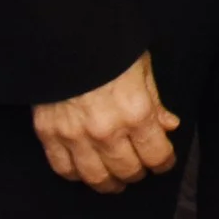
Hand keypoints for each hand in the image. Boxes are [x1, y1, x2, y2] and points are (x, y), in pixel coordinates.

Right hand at [31, 51, 177, 192]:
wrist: (65, 37)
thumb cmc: (110, 47)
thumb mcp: (142, 68)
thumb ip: (155, 102)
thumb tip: (169, 126)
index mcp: (136, 112)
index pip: (156, 154)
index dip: (164, 162)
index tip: (164, 161)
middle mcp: (107, 131)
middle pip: (127, 170)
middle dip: (138, 173)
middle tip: (140, 169)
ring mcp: (75, 136)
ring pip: (95, 177)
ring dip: (109, 182)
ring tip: (116, 180)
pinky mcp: (49, 135)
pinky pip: (64, 169)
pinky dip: (77, 175)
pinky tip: (86, 170)